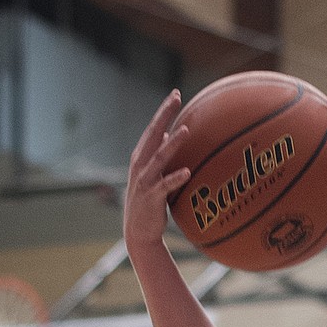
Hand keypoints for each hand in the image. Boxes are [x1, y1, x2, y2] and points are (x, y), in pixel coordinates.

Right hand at [124, 91, 193, 254]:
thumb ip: (159, 155)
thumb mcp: (153, 174)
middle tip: (176, 97)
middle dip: (164, 114)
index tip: (176, 94)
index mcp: (141, 157)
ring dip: (173, 143)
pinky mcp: (151, 197)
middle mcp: (140, 164)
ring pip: (159, 157)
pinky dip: (175, 178)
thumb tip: (169, 134)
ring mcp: (145, 180)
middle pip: (153, 134)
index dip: (163, 111)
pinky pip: (165, 186)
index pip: (153, 128)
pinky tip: (188, 172)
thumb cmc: (149, 203)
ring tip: (187, 130)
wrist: (138, 232)